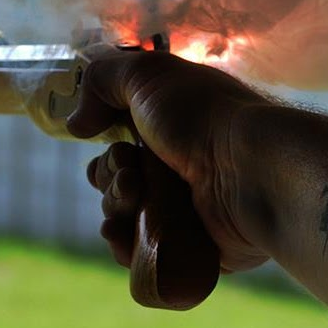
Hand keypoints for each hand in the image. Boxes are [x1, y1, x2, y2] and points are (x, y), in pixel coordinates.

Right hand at [67, 51, 270, 272]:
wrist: (251, 171)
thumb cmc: (202, 116)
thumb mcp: (147, 74)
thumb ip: (101, 80)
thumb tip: (76, 123)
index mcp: (172, 126)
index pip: (121, 137)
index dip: (104, 140)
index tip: (101, 136)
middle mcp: (179, 165)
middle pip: (116, 179)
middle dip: (109, 176)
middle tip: (130, 174)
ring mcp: (185, 208)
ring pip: (123, 216)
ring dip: (114, 206)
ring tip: (134, 197)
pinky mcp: (189, 246)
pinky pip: (141, 252)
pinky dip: (124, 244)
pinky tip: (122, 234)